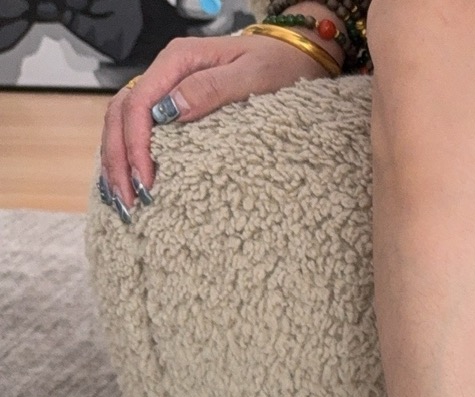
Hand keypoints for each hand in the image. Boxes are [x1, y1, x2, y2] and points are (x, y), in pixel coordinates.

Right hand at [98, 23, 343, 219]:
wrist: (290, 55)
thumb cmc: (276, 65)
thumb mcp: (252, 75)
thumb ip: (212, 89)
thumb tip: (172, 109)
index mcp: (178, 60)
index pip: (140, 103)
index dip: (137, 145)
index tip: (145, 181)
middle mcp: (166, 71)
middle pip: (122, 112)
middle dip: (119, 157)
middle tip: (127, 199)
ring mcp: (168, 87)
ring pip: (124, 120)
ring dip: (118, 158)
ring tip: (123, 197)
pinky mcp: (175, 103)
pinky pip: (141, 127)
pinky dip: (131, 153)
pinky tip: (131, 179)